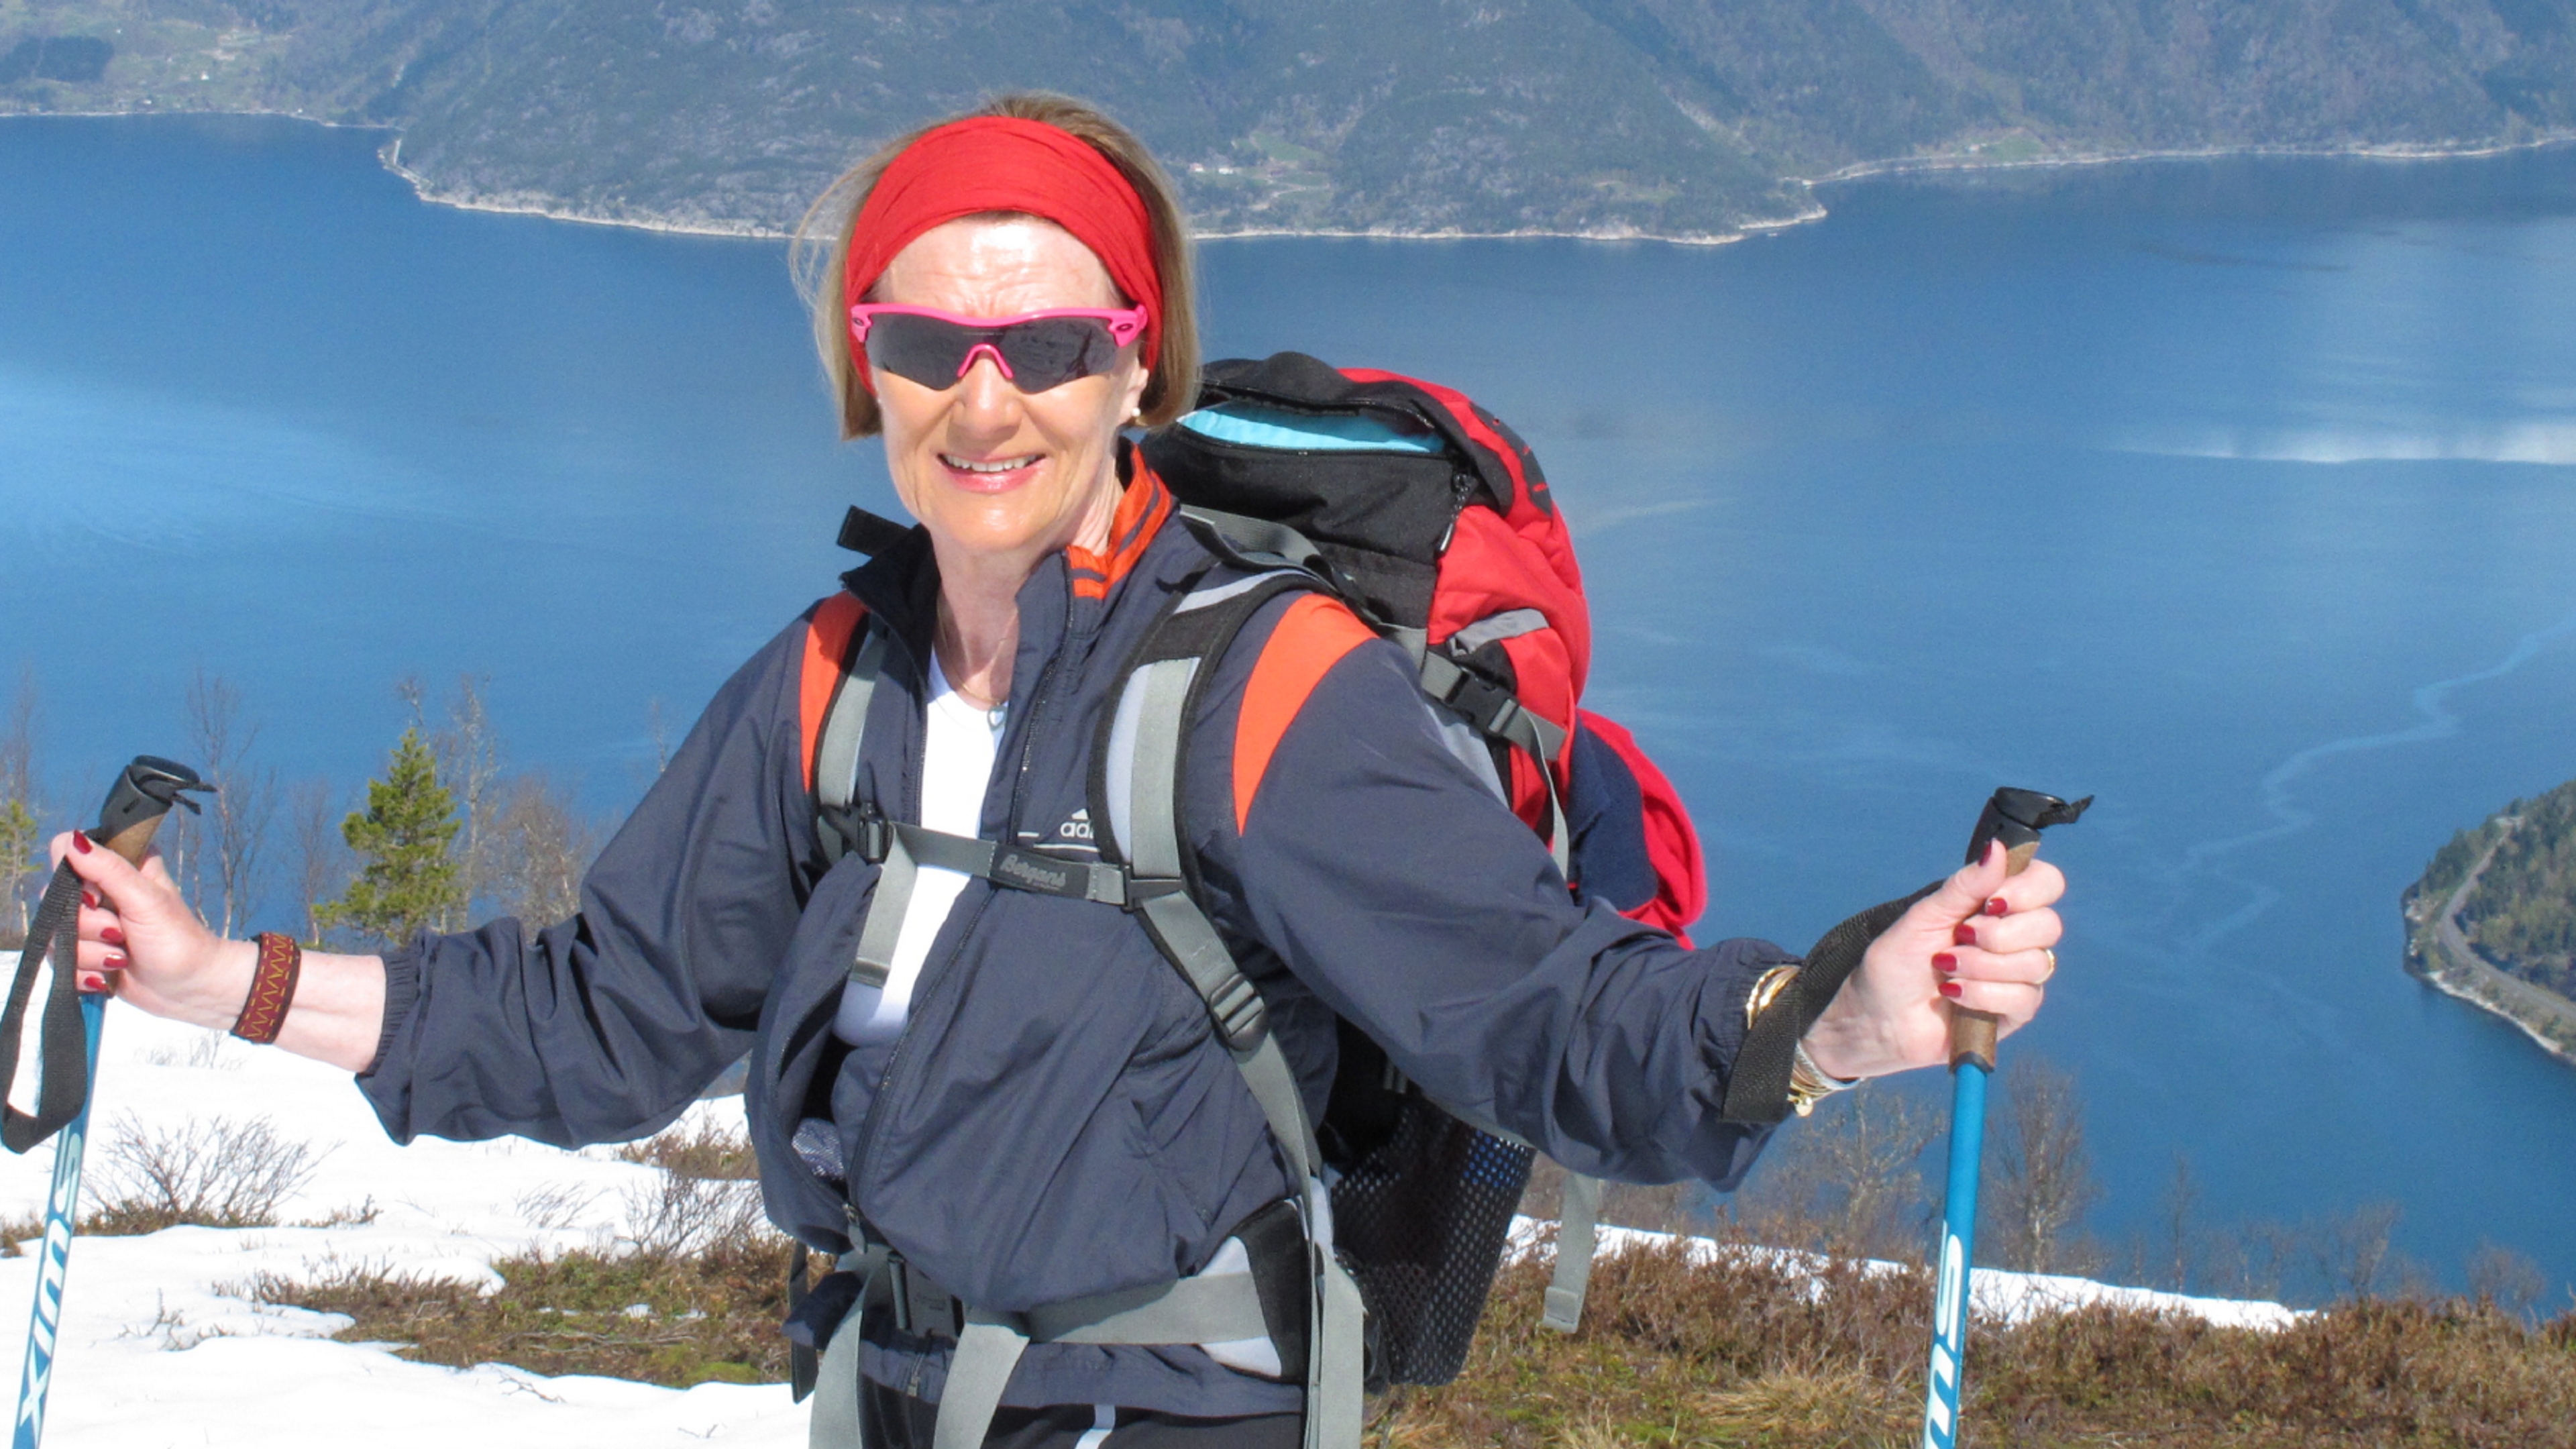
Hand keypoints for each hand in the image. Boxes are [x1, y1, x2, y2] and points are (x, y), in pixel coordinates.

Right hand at [49, 830, 257, 1031]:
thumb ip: (109, 870)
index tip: (100, 898)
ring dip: (91, 954)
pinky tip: (109, 975)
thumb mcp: (146, 900)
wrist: (189, 988)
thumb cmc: (178, 940)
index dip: (76, 878)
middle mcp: (98, 891)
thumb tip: (73, 841)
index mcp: (118, 866)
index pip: (67, 852)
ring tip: (122, 957)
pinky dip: (84, 973)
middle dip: (89, 926)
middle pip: (55, 899)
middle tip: (121, 933)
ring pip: (56, 935)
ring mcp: (87, 925)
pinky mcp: (81, 954)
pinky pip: (59, 962)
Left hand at [1797, 840, 2064, 1081]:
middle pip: (2049, 924)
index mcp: (1995, 905)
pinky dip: (1983, 994)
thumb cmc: (1895, 964)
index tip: (1992, 902)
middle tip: (1959, 938)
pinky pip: (2024, 998)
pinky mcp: (2014, 1012)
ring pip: (2036, 963)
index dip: (2028, 890)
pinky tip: (1953, 994)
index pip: (2046, 883)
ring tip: (1946, 968)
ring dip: (1982, 966)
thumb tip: (1999, 847)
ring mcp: (2017, 976)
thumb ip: (1964, 886)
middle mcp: (2013, 937)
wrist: (1876, 1017)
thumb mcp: (1924, 917)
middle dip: (1999, 934)